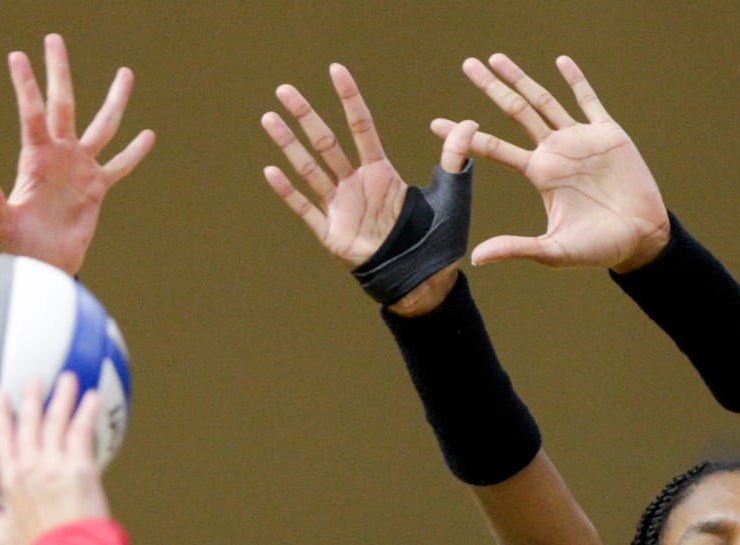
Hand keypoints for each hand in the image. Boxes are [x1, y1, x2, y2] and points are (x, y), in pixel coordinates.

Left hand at [0, 34, 154, 276]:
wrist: (43, 267)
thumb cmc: (17, 247)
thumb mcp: (0, 223)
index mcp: (35, 158)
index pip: (32, 113)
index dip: (26, 85)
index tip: (17, 55)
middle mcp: (59, 155)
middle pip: (64, 104)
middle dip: (59, 72)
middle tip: (53, 38)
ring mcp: (79, 168)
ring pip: (102, 126)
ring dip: (114, 100)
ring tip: (126, 72)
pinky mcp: (96, 188)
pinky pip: (120, 165)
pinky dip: (134, 152)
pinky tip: (147, 134)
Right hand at [0, 374, 107, 544]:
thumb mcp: (0, 531)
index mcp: (10, 480)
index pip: (2, 438)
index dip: (1, 413)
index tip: (1, 393)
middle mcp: (30, 467)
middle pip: (30, 423)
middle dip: (32, 398)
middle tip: (36, 379)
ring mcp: (55, 465)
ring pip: (56, 421)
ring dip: (62, 397)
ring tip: (68, 378)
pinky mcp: (80, 468)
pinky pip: (82, 432)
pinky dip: (86, 413)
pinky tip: (92, 397)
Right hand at [263, 64, 474, 268]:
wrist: (423, 279)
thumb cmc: (438, 238)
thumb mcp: (450, 193)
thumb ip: (454, 157)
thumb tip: (470, 122)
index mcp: (380, 172)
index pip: (360, 126)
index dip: (348, 98)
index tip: (335, 70)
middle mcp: (355, 185)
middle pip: (325, 141)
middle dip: (305, 115)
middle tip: (284, 89)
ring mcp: (340, 208)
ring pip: (309, 168)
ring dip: (288, 144)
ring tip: (269, 118)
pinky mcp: (332, 233)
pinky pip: (305, 209)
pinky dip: (288, 192)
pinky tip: (270, 170)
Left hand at [433, 53, 667, 272]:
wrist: (640, 238)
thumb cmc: (597, 248)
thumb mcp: (552, 250)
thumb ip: (515, 248)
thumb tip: (475, 258)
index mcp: (540, 174)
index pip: (494, 149)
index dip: (466, 137)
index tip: (436, 124)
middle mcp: (554, 151)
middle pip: (515, 111)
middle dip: (491, 88)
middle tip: (467, 65)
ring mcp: (580, 139)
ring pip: (544, 100)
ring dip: (522, 78)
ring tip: (497, 58)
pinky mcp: (608, 133)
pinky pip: (589, 100)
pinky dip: (576, 80)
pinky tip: (561, 61)